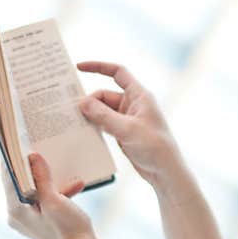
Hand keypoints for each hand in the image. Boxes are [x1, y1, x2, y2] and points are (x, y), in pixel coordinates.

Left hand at [2, 153, 93, 238]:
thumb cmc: (69, 229)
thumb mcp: (55, 199)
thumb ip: (42, 177)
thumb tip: (33, 156)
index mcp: (16, 210)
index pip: (8, 177)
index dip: (10, 156)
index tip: (12, 139)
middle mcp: (17, 215)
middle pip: (20, 182)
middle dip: (30, 165)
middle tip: (33, 144)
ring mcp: (29, 220)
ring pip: (34, 190)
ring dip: (48, 178)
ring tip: (58, 165)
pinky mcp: (41, 222)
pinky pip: (44, 200)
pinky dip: (57, 192)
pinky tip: (74, 186)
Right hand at [76, 61, 180, 186]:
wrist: (165, 171)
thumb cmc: (154, 147)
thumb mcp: (127, 129)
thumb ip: (103, 115)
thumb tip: (82, 103)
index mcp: (139, 95)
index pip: (117, 72)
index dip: (98, 67)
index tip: (79, 67)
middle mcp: (133, 104)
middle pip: (104, 95)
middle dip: (89, 101)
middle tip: (71, 110)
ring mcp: (127, 119)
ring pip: (103, 111)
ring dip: (90, 115)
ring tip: (72, 120)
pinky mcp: (124, 133)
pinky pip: (105, 124)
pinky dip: (95, 126)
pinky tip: (82, 131)